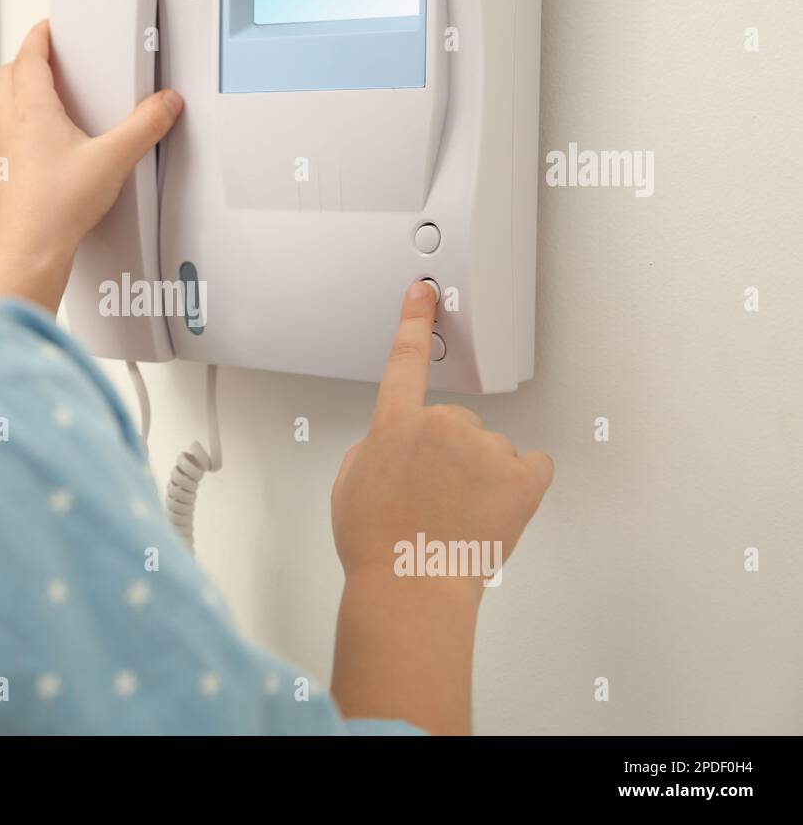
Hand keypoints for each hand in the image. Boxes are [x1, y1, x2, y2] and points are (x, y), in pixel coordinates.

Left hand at [0, 20, 183, 311]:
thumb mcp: (114, 159)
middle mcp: (8, 124)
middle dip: (27, 59)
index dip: (39, 36)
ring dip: (16, 91)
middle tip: (47, 56)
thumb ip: (145, 127)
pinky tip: (35, 143)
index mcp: (31, 110)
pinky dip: (14, 124)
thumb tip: (165, 105)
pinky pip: (1, 135)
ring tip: (41, 95)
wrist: (29, 251)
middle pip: (8, 74)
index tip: (48, 27)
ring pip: (0, 104)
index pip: (28, 55)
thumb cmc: (56, 209)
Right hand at [328, 281, 553, 733]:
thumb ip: (373, 448)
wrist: (410, 587)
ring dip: (477, 474)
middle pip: (451, 422)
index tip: (424, 293)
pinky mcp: (522, 479)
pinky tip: (496, 506)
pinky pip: (532, 465)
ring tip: (455, 513)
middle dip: (444, 452)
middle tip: (428, 495)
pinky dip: (520, 483)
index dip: (413, 319)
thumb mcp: (348, 484)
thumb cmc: (376, 544)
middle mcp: (442, 425)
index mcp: (395, 424)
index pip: (405, 358)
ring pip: (488, 448)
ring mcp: (485, 450)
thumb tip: (397, 447)